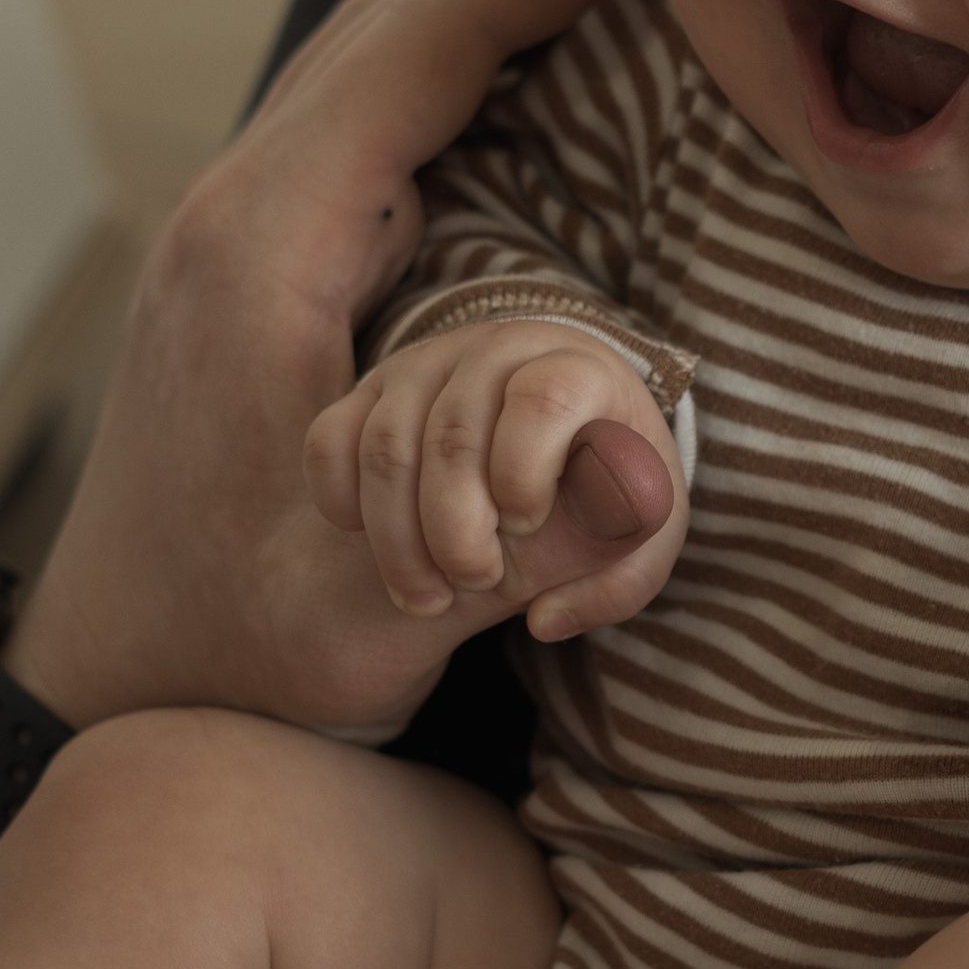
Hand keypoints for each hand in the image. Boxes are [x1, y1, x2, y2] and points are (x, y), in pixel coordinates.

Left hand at [0, 0, 650, 901]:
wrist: (105, 686)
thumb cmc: (226, 649)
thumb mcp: (380, 608)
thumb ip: (528, 538)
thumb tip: (661, 462)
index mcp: (266, 245)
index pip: (427, 38)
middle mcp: (240, 210)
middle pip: (402, 18)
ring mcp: (239, 232)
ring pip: (378, 62)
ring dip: (499, 15)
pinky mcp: (255, 269)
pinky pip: (369, 124)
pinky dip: (465, 83)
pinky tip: (548, 105)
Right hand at [306, 324, 682, 632]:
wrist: (560, 438)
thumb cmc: (603, 489)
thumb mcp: (639, 538)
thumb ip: (613, 580)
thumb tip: (546, 619)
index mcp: (580, 368)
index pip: (543, 399)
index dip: (527, 473)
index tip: (527, 525)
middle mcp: (498, 349)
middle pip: (453, 436)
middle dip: (456, 532)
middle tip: (474, 581)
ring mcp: (428, 363)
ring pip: (385, 448)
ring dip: (398, 541)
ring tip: (428, 595)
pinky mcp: (374, 389)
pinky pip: (329, 441)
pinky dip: (340, 504)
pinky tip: (375, 544)